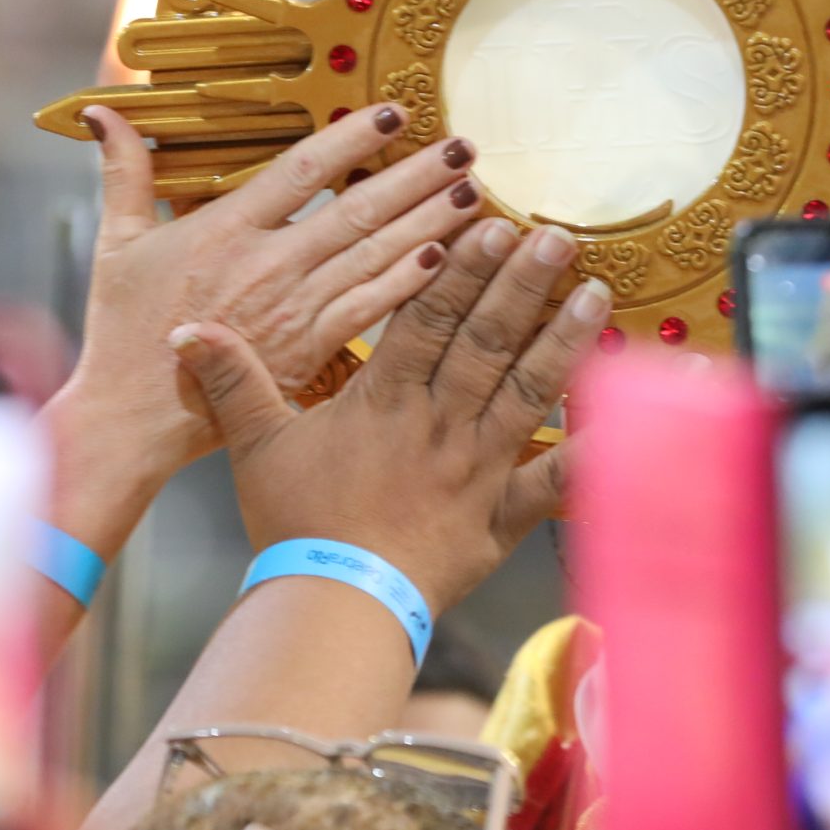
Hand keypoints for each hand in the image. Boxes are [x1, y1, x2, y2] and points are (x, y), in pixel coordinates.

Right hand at [51, 103, 483, 487]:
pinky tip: (448, 258)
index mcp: (224, 231)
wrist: (134, 418)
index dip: (350, 139)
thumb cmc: (122, 331)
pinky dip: (409, 283)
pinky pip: (371, 309)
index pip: (300, 172)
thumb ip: (124, 174)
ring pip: (374, 256)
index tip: (394, 112)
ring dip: (428, 222)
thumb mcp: (117, 244)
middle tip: (464, 146)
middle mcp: (269, 266)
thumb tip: (107, 111)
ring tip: (472, 191)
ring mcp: (295, 310)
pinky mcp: (310, 350)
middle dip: (415, 176)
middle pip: (356, 210)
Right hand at [176, 216, 607, 613]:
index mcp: (383, 400)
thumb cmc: (293, 528)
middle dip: (523, 284)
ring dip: (564, 341)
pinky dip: (598, 452)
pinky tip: (640, 420)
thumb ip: (232, 379)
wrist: (332, 606)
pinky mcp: (503, 516)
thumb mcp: (253, 446)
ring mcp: (477, 469)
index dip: (460, 269)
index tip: (490, 223)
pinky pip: (557, 482)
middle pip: (486, 342)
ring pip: (527, 393)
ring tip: (596, 293)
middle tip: (558, 235)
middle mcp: (438, 424)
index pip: (426, 320)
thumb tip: (189, 328)